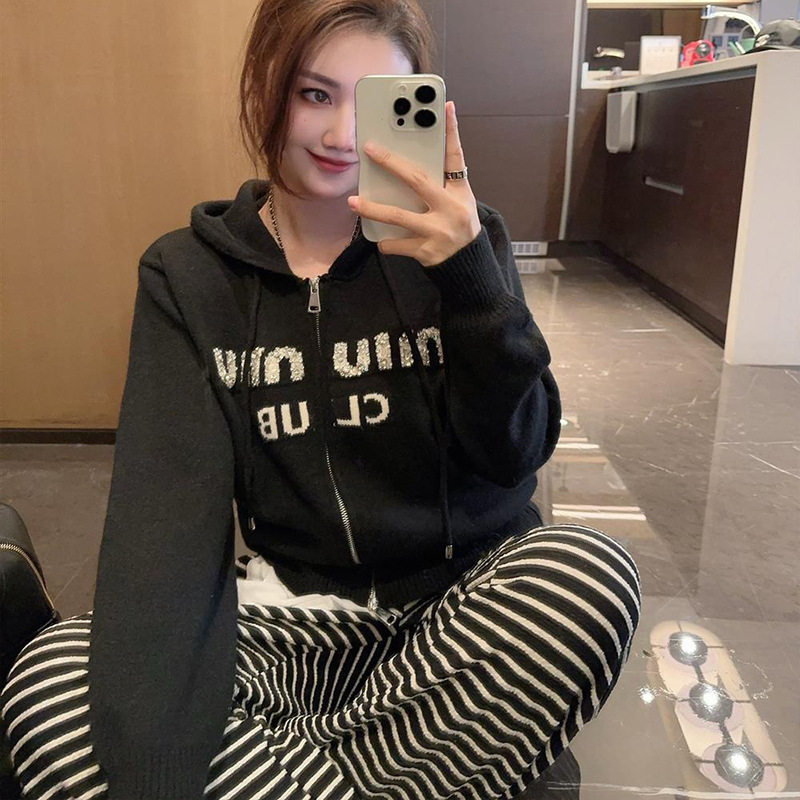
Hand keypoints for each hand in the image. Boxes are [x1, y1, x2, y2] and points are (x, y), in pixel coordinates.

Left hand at [347, 101, 481, 267]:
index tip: (444, 106)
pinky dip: (385, 241)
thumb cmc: (458, 225)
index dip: (451, 132)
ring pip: (398, 216)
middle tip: (370, 149)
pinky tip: (380, 238)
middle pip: (417, 180)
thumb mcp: (460, 200)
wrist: (467, 263)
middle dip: (391, 163)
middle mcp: (450, 210)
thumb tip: (419, 154)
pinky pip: (396, 243)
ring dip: (373, 209)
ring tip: (354, 202)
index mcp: (459, 193)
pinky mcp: (425, 251)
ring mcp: (436, 231)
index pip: (455, 157)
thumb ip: (443, 179)